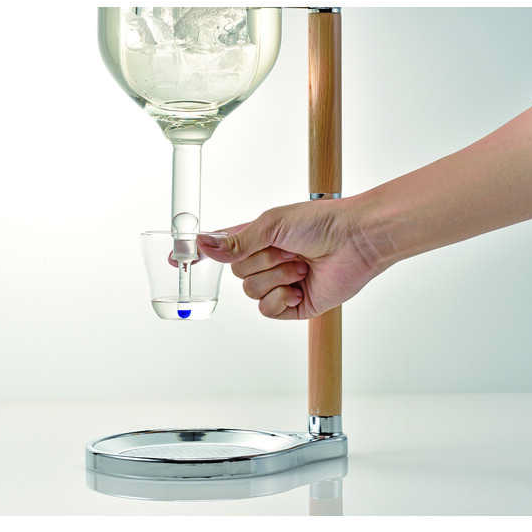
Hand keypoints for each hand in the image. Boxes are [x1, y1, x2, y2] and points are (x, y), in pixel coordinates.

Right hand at [197, 198, 378, 318]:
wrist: (357, 240)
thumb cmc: (321, 222)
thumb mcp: (272, 224)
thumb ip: (237, 239)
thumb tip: (203, 244)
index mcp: (258, 238)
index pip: (220, 247)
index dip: (199, 252)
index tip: (175, 259)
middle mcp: (266, 262)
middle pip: (235, 274)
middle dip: (261, 262)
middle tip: (287, 249)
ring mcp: (279, 284)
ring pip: (250, 292)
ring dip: (276, 277)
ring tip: (302, 265)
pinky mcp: (293, 305)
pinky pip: (268, 310)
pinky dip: (281, 298)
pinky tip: (299, 286)